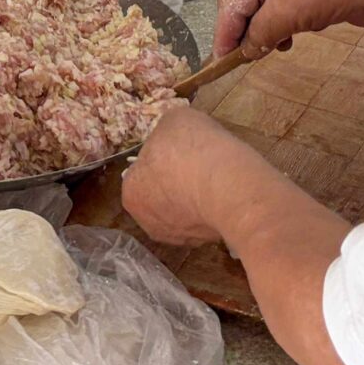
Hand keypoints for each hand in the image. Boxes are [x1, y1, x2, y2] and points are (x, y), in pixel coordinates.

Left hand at [122, 104, 260, 246]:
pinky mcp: (206, 245)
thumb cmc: (195, 150)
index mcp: (132, 192)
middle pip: (162, 195)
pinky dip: (215, 211)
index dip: (161, 158)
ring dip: (196, 199)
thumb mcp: (175, 119)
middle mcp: (148, 222)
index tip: (180, 151)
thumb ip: (167, 132)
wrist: (231, 188)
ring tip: (215, 179)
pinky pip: (208, 223)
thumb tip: (173, 137)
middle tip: (197, 165)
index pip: (143, 173)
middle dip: (177, 183)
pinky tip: (226, 195)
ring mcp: (179, 239)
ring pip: (185, 213)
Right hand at [216, 0, 363, 56]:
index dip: (224, 32)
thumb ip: (259, 33)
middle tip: (240, 58)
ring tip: (267, 50)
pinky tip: (287, 41)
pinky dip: (282, 29)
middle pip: (245, 3)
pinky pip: (285, 14)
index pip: (230, 0)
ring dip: (264, 32)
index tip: (220, 59)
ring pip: (265, 11)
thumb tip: (246, 50)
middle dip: (243, 31)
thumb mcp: (285, 13)